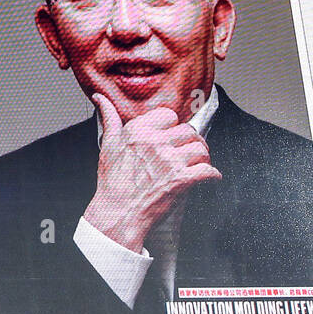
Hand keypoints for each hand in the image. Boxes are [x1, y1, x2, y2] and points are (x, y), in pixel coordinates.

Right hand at [81, 92, 220, 251]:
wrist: (117, 215)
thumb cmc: (112, 184)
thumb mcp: (107, 145)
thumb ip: (109, 118)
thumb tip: (100, 98)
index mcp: (138, 131)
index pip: (169, 115)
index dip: (172, 127)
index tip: (171, 137)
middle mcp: (155, 142)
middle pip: (188, 131)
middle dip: (190, 142)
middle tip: (188, 152)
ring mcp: (170, 161)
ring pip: (201, 149)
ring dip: (203, 157)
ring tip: (198, 164)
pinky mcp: (182, 180)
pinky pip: (208, 170)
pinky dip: (212, 175)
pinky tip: (209, 178)